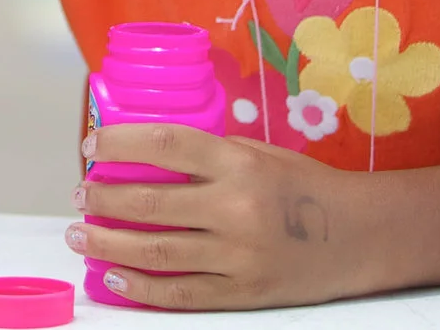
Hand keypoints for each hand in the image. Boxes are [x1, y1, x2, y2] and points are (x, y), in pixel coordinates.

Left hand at [68, 124, 380, 309]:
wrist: (358, 236)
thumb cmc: (304, 187)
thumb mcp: (258, 153)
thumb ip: (208, 154)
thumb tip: (143, 152)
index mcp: (239, 163)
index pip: (165, 145)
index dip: (119, 145)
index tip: (91, 149)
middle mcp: (236, 208)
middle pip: (149, 203)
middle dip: (103, 199)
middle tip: (80, 195)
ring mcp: (238, 256)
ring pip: (155, 252)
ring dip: (108, 244)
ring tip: (81, 236)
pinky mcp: (242, 294)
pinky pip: (179, 294)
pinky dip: (140, 288)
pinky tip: (113, 278)